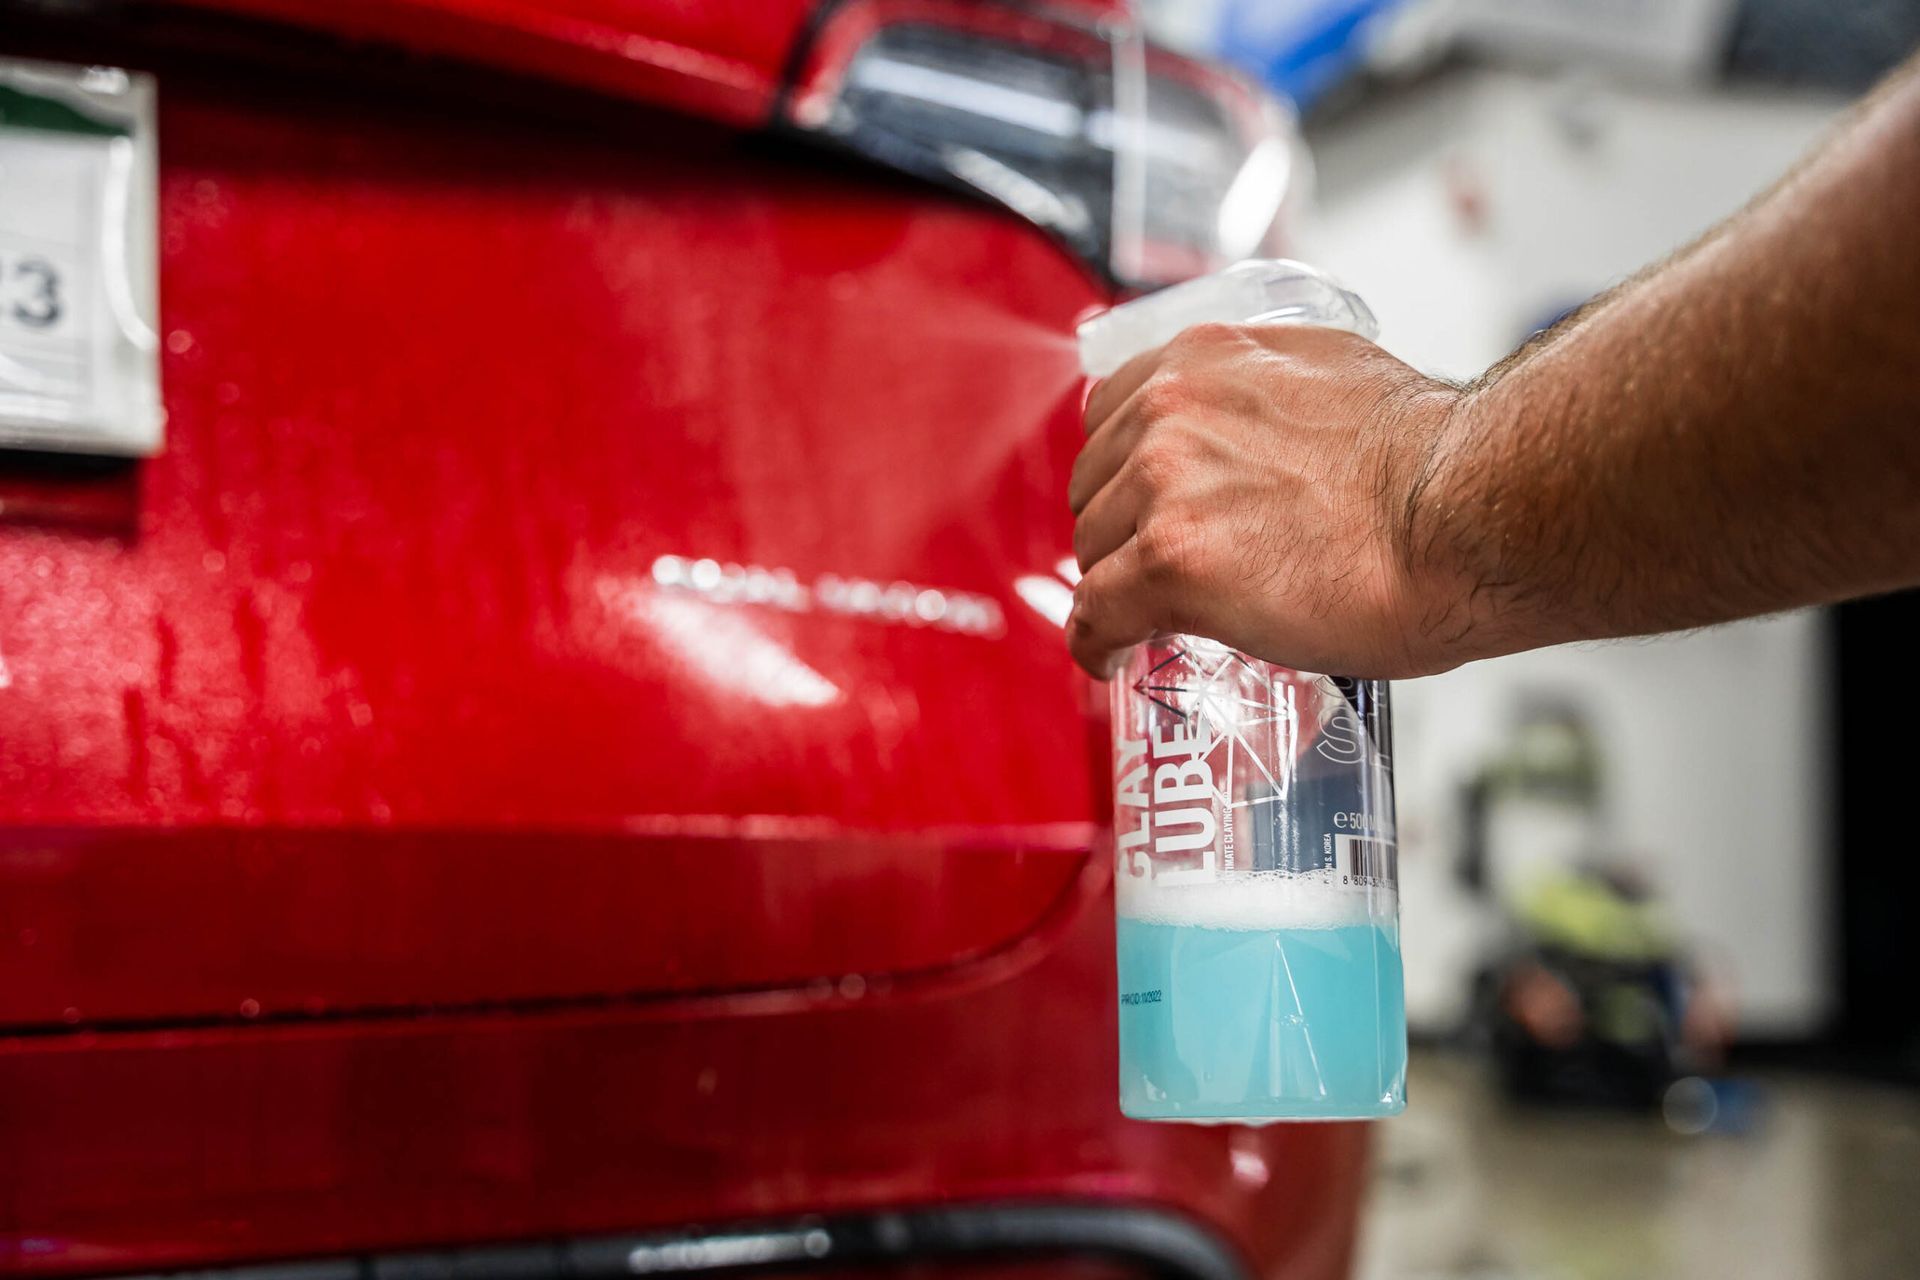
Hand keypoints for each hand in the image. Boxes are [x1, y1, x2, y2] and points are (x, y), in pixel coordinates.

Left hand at [1065, 321, 1469, 679]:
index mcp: (1210, 357)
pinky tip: (1114, 657)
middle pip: (1096, 481)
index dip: (1123, 469)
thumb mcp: (1335, 385)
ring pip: (1094, 546)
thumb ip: (1269, 402)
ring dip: (1118, 583)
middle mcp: (1175, 408)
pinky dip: (1097, 642)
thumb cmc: (1437, 464)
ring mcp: (1166, 485)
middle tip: (1159, 568)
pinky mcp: (1171, 561)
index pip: (1116, 409)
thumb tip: (1262, 443)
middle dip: (1122, 528)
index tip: (1136, 503)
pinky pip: (1097, 612)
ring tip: (1153, 617)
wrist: (1473, 511)